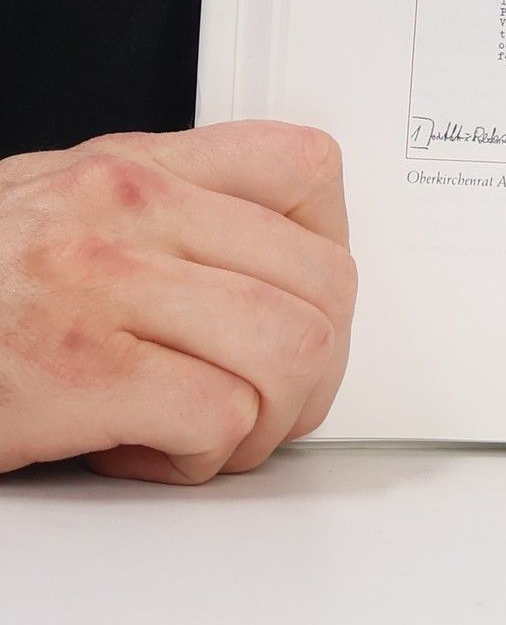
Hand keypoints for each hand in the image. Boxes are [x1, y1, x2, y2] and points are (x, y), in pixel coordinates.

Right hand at [0, 121, 354, 482]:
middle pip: (324, 280)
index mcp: (135, 166)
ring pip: (294, 348)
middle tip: (270, 399)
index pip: (308, 168)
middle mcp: (129, 209)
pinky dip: (206, 458)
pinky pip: (222, 415)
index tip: (307, 301)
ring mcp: (103, 285)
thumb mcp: (57, 204)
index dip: (329, 252)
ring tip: (219, 431)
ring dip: (274, 416)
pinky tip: (152, 456)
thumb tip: (271, 252)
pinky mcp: (77, 373)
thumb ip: (166, 210)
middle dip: (319, 363)